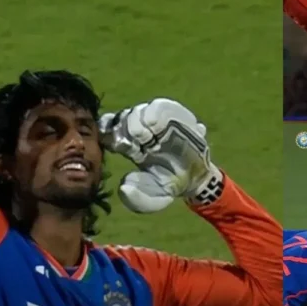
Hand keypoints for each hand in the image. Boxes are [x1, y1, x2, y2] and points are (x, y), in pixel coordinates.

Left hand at [99, 98, 223, 212]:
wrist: (196, 179)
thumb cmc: (170, 186)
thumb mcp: (153, 198)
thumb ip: (137, 199)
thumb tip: (123, 187)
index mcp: (129, 146)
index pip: (110, 131)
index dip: (110, 134)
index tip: (118, 145)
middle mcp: (141, 131)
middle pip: (125, 118)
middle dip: (127, 126)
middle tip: (136, 141)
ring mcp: (158, 122)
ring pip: (142, 110)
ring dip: (143, 119)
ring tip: (150, 134)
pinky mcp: (176, 116)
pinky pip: (164, 106)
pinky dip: (160, 113)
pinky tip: (161, 126)